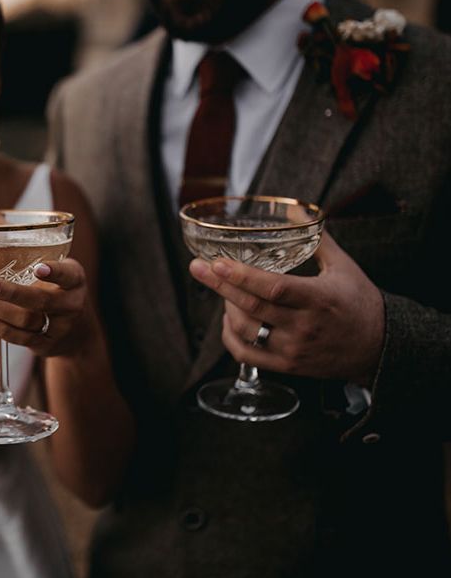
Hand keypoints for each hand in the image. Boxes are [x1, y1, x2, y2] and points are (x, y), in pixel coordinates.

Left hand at [0, 257, 94, 357]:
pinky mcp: (46, 345)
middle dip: (11, 293)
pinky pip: (21, 339)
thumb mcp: (48, 261)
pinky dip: (0, 329)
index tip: (39, 267)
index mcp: (74, 278)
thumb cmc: (55, 286)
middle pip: (41, 300)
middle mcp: (70, 304)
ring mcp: (59, 327)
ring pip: (26, 320)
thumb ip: (15, 237)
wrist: (77, 332)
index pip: (68, 275)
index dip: (55, 272)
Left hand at [189, 231, 384, 385]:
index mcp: (318, 299)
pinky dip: (230, 337)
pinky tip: (228, 320)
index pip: (274, 288)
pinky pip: (246, 355)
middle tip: (197, 268)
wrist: (380, 348)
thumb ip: (317, 239)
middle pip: (251, 307)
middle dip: (219, 286)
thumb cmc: (360, 303)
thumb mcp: (344, 267)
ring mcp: (293, 349)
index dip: (242, 276)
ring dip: (227, 308)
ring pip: (245, 330)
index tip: (216, 262)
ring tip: (223, 290)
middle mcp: (304, 327)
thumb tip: (295, 211)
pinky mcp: (287, 366)